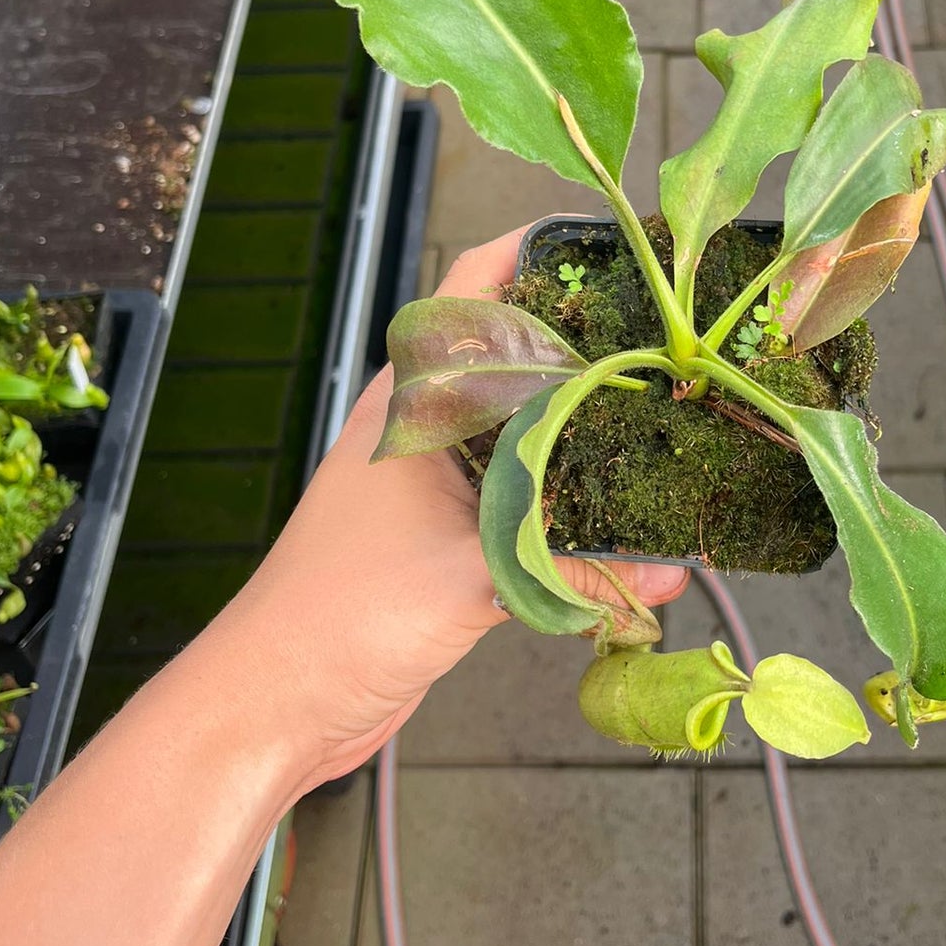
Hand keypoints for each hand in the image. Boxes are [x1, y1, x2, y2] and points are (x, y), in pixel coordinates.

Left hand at [219, 227, 687, 793]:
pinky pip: (524, 506)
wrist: (277, 702)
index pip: (470, 292)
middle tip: (667, 336)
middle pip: (512, 357)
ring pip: (523, 432)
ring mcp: (435, 487)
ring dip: (583, 429)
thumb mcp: (467, 577)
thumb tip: (667, 569)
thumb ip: (572, 569)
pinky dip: (574, 511)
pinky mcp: (449, 544)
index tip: (607, 242)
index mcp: (412, 405)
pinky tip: (630, 541)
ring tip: (665, 419)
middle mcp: (425, 432)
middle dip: (584, 341)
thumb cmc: (343, 615)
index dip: (531, 253)